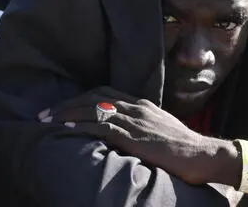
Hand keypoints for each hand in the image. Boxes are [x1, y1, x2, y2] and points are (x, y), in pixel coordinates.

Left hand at [38, 87, 240, 185]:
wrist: (201, 154)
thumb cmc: (183, 146)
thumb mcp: (161, 129)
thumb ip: (142, 125)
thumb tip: (126, 132)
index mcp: (143, 104)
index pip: (105, 93)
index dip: (81, 97)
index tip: (64, 106)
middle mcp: (136, 107)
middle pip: (94, 97)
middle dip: (67, 103)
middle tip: (46, 112)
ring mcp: (135, 120)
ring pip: (93, 109)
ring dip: (67, 113)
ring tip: (47, 120)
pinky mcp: (133, 136)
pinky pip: (101, 126)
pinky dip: (81, 125)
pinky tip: (67, 128)